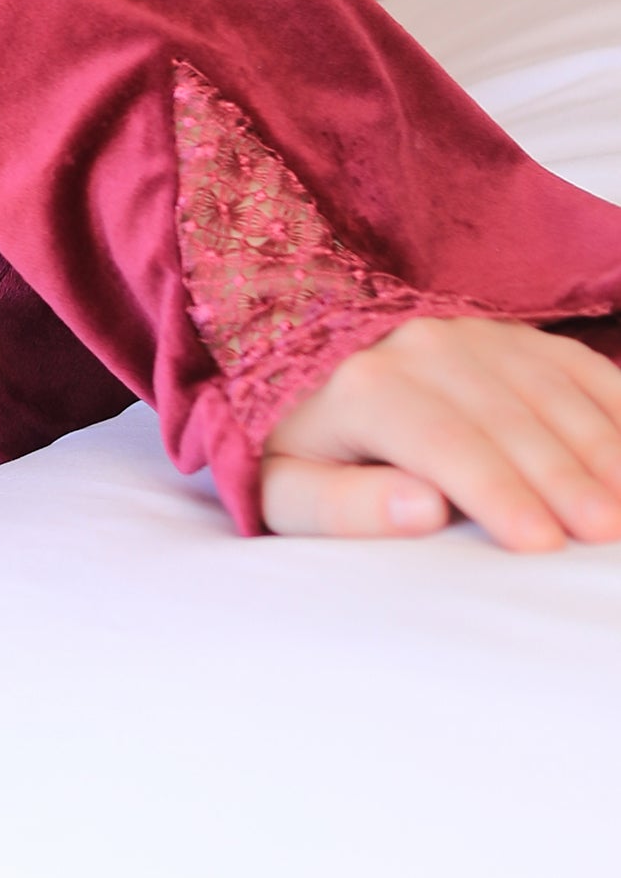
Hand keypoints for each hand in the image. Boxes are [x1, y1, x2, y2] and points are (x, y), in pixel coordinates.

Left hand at [261, 317, 620, 550]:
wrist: (313, 375)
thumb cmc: (306, 453)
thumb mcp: (289, 491)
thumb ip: (342, 506)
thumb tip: (420, 510)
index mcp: (363, 385)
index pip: (441, 441)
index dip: (495, 492)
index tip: (540, 544)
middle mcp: (421, 345)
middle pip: (507, 417)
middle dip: (562, 479)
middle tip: (604, 535)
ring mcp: (475, 334)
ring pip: (552, 390)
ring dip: (600, 449)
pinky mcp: (515, 336)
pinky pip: (580, 367)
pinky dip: (617, 410)